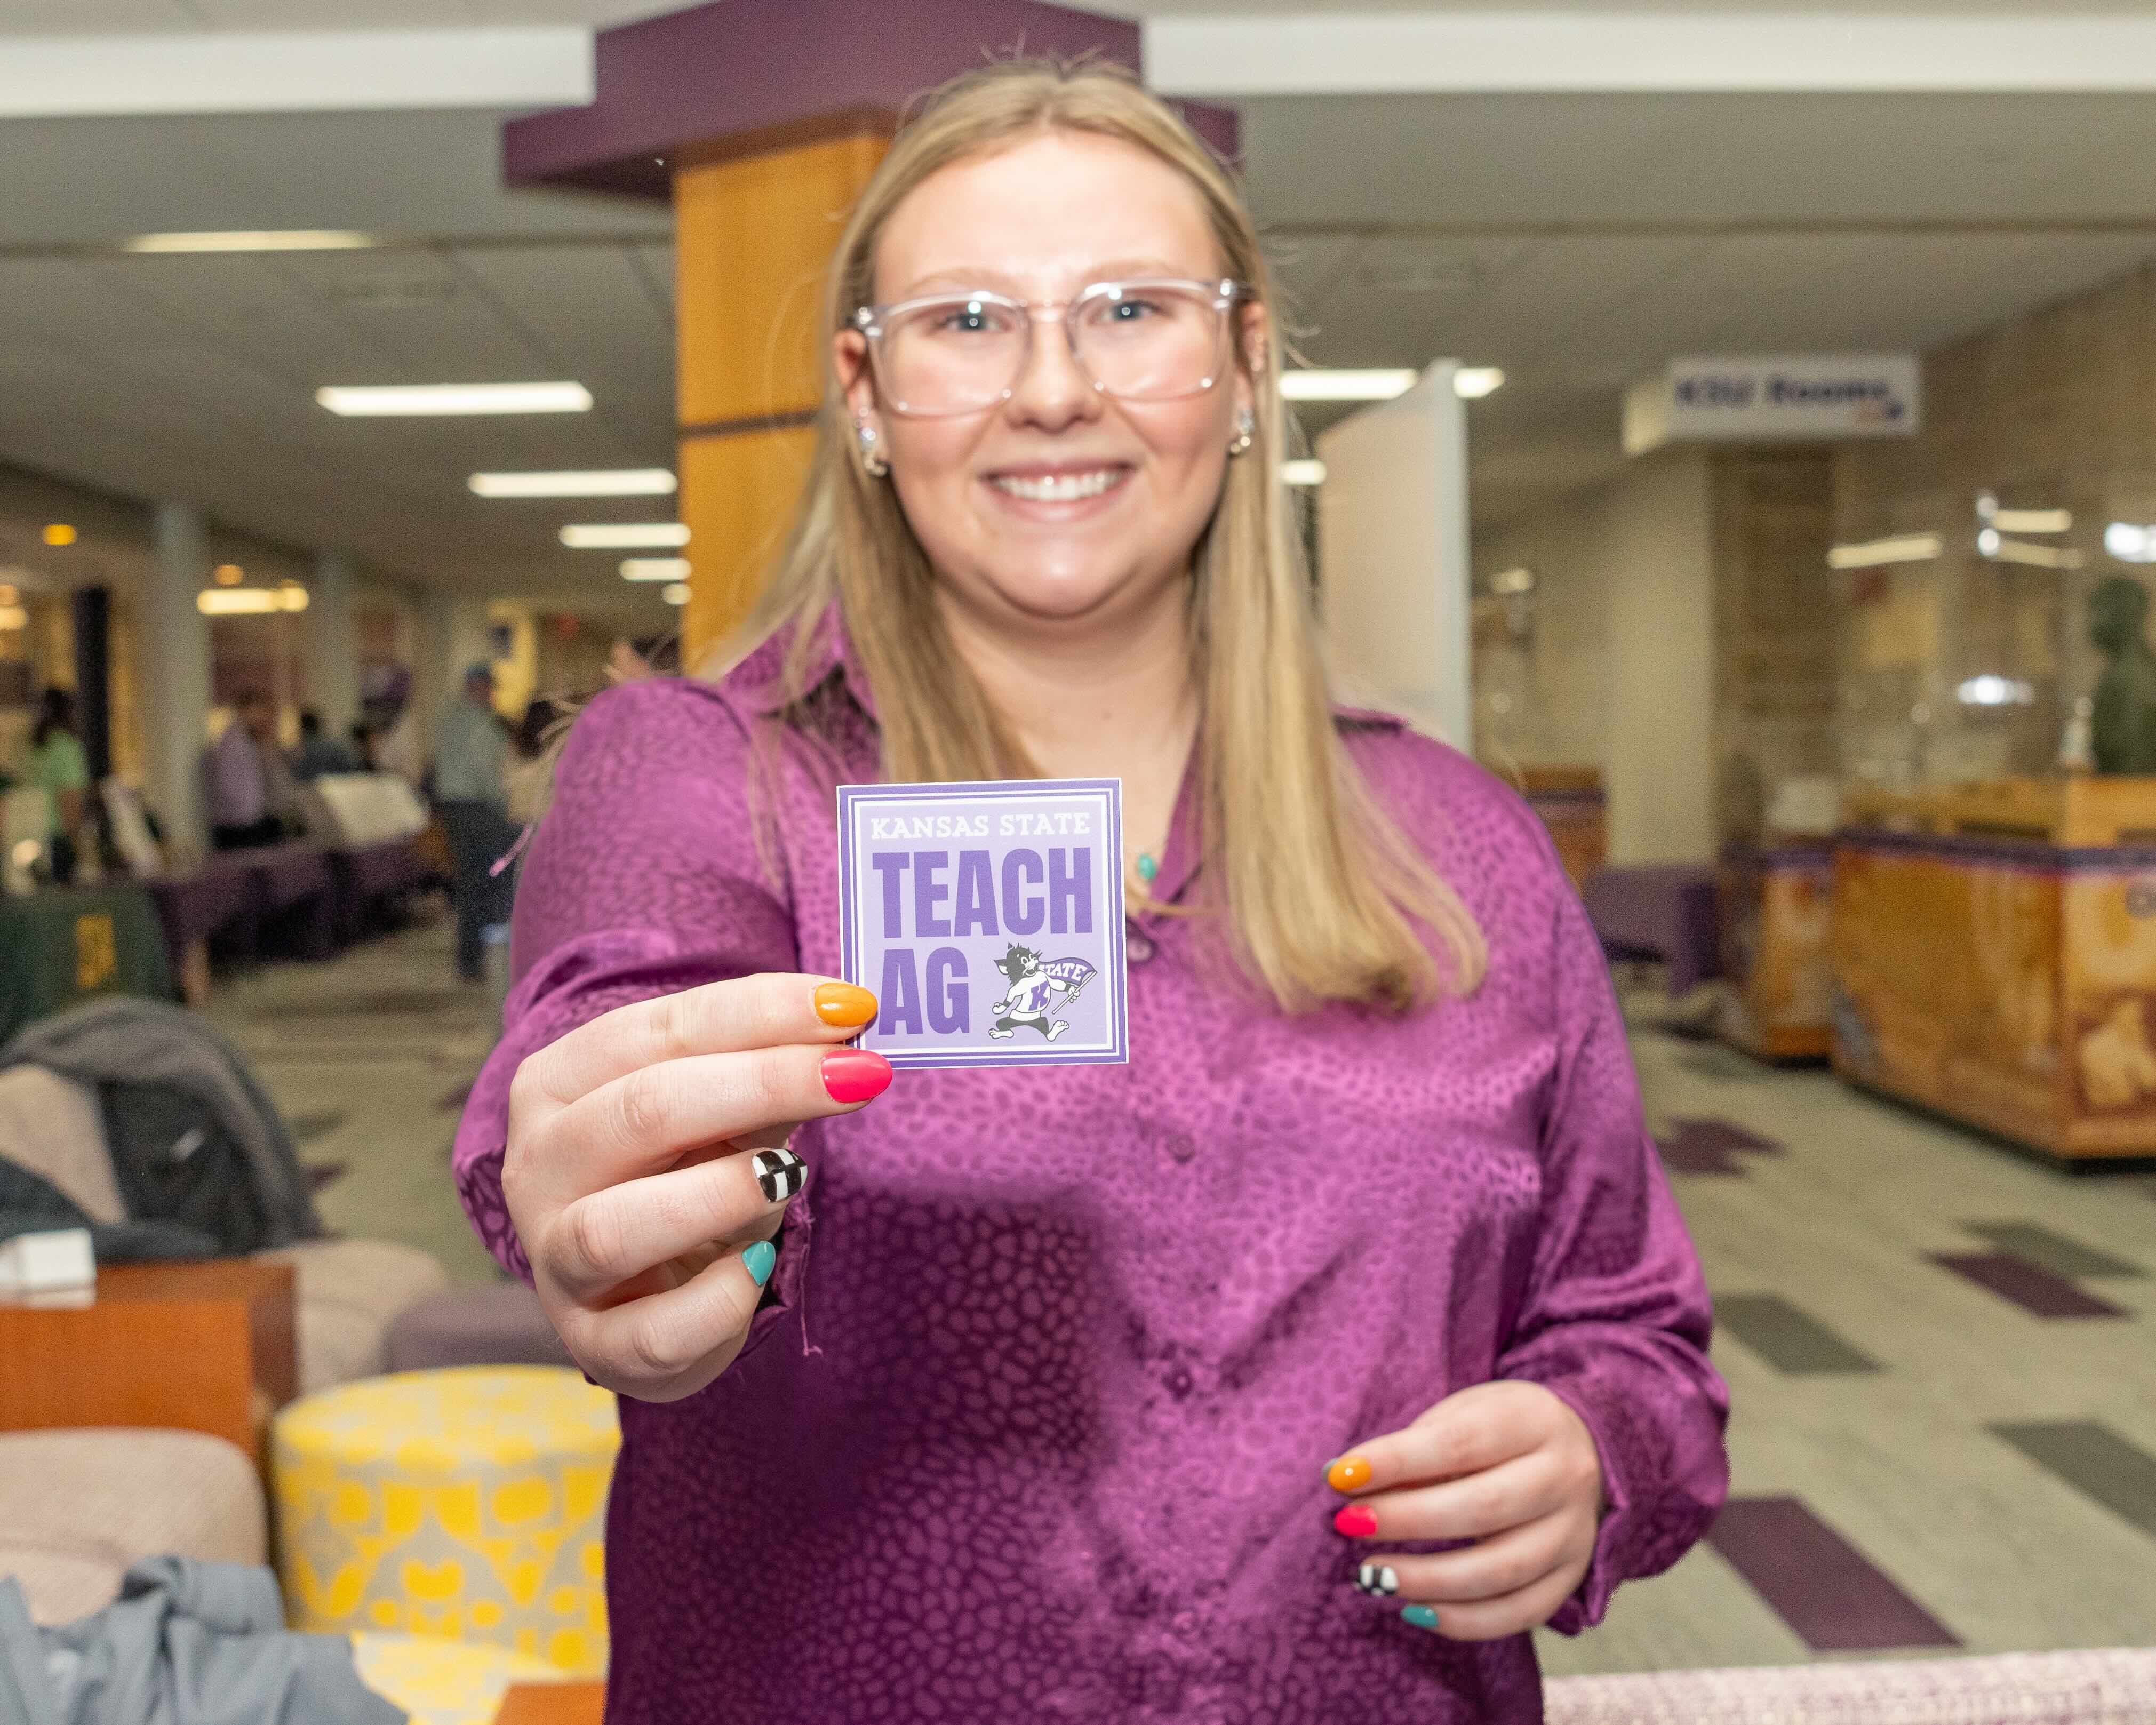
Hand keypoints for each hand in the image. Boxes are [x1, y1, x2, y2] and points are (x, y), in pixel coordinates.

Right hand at [502, 973, 888, 1401]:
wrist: (647, 1288)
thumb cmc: (686, 1170)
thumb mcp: (721, 1106)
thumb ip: (772, 1065)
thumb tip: (850, 1025)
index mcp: (557, 1083)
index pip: (659, 1030)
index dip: (762, 1011)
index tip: (852, 1006)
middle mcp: (538, 1168)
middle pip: (643, 1112)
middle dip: (765, 1084)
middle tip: (859, 1075)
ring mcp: (556, 1265)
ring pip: (615, 1228)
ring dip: (722, 1193)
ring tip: (791, 1175)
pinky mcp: (597, 1346)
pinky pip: (654, 1334)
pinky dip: (721, 1298)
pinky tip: (762, 1263)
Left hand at [1325, 1380, 1604, 1638]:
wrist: (1584, 1450)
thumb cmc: (1498, 1431)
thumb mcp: (1461, 1415)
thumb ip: (1412, 1448)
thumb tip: (1342, 1479)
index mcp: (1532, 1420)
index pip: (1460, 1443)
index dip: (1396, 1461)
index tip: (1338, 1476)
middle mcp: (1563, 1477)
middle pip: (1484, 1508)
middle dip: (1406, 1520)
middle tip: (1348, 1524)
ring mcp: (1573, 1534)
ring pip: (1502, 1570)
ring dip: (1427, 1579)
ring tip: (1370, 1576)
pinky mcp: (1571, 1578)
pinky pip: (1519, 1613)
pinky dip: (1464, 1620)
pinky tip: (1415, 1611)